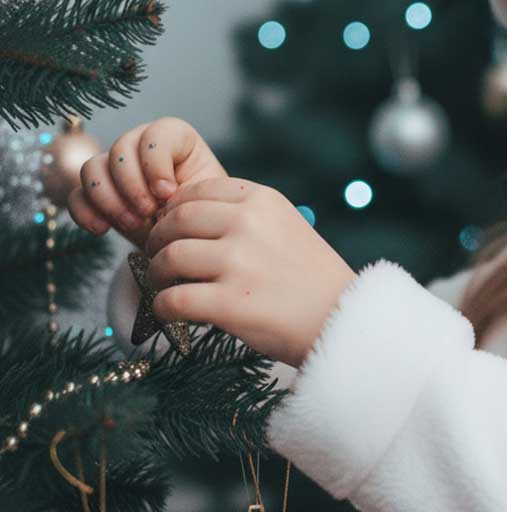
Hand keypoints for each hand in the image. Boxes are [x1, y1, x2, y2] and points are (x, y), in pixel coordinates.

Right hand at [67, 117, 227, 250]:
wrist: (188, 240)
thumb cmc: (203, 214)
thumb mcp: (206, 199)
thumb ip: (189, 190)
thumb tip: (162, 195)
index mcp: (176, 139)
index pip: (156, 134)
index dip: (156, 163)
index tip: (168, 193)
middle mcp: (141, 146)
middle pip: (120, 149)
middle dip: (132, 185)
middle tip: (148, 213)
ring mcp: (115, 168)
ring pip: (92, 168)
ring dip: (109, 199)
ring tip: (133, 224)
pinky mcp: (97, 194)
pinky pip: (76, 195)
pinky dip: (85, 212)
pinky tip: (102, 229)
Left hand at [142, 176, 357, 367]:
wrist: (343, 319)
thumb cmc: (313, 278)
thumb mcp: (287, 226)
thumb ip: (246, 216)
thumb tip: (185, 218)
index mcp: (263, 200)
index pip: (198, 191)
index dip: (175, 210)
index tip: (172, 228)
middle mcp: (248, 224)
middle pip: (176, 221)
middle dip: (158, 240)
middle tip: (157, 257)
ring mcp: (238, 263)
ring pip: (169, 258)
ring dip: (157, 274)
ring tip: (165, 285)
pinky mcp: (229, 303)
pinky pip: (172, 300)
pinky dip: (163, 307)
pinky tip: (170, 312)